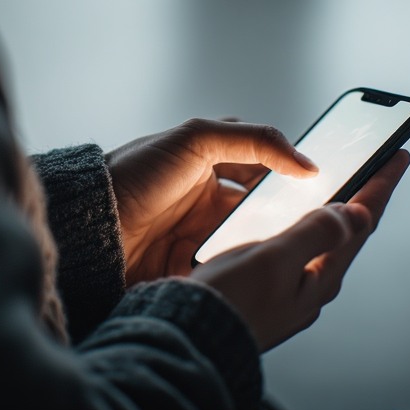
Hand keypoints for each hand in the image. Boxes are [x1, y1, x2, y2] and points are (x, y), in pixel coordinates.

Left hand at [105, 118, 318, 285]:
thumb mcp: (197, 138)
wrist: (89, 225)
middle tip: (313, 225)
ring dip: (264, 245)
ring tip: (287, 250)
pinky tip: (255, 271)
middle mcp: (206, 199)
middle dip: (283, 216)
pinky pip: (226, 269)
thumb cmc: (135, 173)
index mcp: (209, 164)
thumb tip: (304, 162)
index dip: (289, 175)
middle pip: (259, 209)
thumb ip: (254, 140)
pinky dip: (240, 270)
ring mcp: (198, 234)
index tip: (320, 188)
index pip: (262, 167)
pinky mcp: (190, 266)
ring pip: (247, 241)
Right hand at [190, 150, 409, 351]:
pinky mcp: (268, 292)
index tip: (397, 157)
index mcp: (320, 277)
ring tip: (340, 190)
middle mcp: (311, 286)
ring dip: (333, 213)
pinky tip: (290, 222)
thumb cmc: (228, 305)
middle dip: (362, 198)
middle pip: (348, 233)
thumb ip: (314, 233)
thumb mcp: (275, 260)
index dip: (380, 186)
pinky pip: (296, 251)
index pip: (362, 222)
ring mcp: (291, 292)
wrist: (191, 341)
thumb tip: (353, 213)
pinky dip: (302, 227)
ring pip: (322, 242)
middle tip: (374, 169)